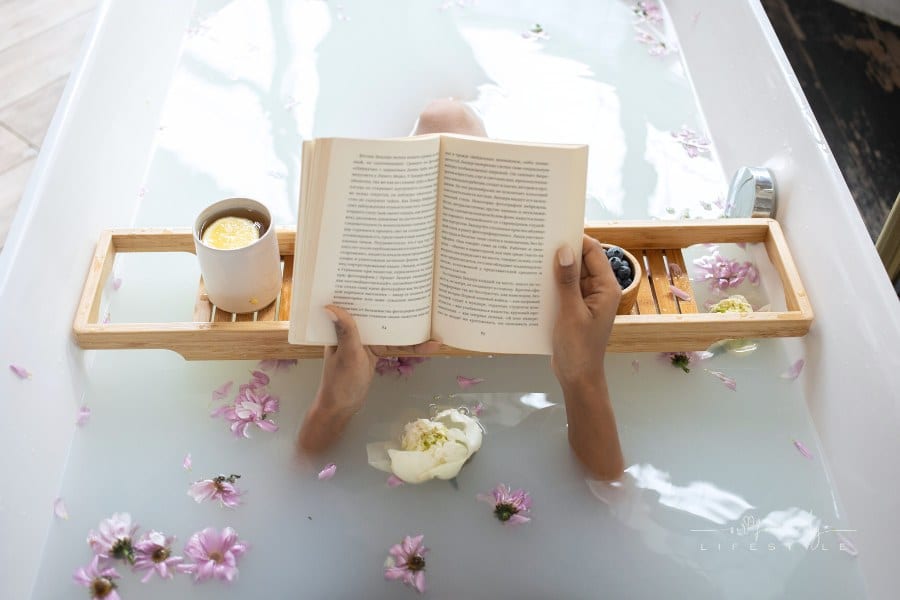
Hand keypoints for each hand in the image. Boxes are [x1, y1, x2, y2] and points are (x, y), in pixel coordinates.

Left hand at [297, 305, 438, 453]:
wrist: (342, 407)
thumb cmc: (341, 381)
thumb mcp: (347, 354)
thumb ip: (345, 331)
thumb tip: (331, 305)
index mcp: (343, 326)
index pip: (361, 304)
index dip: (374, 291)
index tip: (391, 279)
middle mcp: (355, 329)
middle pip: (380, 313)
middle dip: (399, 306)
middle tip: (423, 296)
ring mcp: (367, 340)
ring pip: (391, 329)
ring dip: (410, 328)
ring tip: (434, 322)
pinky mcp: (376, 352)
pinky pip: (396, 345)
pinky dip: (411, 346)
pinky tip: (430, 346)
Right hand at [551, 235, 624, 479]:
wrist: (578, 378)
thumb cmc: (579, 348)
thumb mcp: (571, 313)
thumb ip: (567, 281)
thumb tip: (563, 250)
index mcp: (606, 287)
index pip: (592, 251)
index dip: (574, 238)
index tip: (552, 228)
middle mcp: (598, 289)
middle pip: (580, 260)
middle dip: (561, 251)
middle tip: (535, 240)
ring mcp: (585, 299)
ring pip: (569, 274)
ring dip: (553, 268)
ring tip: (529, 257)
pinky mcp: (573, 308)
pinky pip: (563, 289)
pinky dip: (550, 284)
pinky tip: (531, 281)